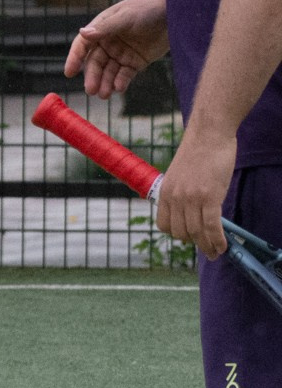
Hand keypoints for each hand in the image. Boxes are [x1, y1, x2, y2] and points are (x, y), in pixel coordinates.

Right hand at [64, 0, 168, 98]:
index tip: (69, 72)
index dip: (75, 58)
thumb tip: (83, 33)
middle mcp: (108, 43)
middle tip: (91, 90)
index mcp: (101, 29)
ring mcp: (121, 53)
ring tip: (104, 95)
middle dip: (93, 77)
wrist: (174, 15)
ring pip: (109, 71)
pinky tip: (119, 88)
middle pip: (95, 62)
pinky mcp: (136, 62)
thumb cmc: (146, 10)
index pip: (83, 45)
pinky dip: (121, 82)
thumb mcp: (125, 17)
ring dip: (105, 83)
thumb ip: (105, 28)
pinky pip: (125, 75)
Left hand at [157, 127, 235, 259]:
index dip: (177, 234)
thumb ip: (180, 193)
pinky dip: (218, 240)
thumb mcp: (179, 175)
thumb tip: (187, 211)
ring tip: (216, 252)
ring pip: (197, 233)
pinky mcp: (209, 196)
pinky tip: (224, 246)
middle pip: (181, 233)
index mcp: (164, 192)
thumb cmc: (197, 153)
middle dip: (195, 243)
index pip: (164, 224)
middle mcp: (174, 197)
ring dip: (208, 246)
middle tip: (208, 249)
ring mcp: (191, 198)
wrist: (208, 135)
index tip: (189, 237)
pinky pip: (212, 227)